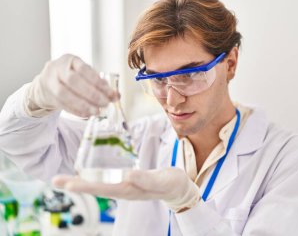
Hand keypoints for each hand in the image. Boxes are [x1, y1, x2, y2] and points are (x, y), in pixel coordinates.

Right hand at [27, 54, 118, 116]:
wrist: (47, 82)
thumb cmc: (72, 77)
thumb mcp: (86, 75)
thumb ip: (101, 84)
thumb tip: (117, 95)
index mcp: (70, 60)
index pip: (84, 69)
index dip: (97, 81)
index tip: (109, 92)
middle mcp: (58, 68)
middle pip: (73, 81)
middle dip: (91, 94)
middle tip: (105, 103)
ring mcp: (50, 82)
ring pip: (64, 94)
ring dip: (83, 104)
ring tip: (97, 111)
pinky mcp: (49, 96)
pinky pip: (62, 105)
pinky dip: (76, 111)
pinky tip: (87, 114)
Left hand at [52, 168, 200, 212]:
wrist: (177, 188)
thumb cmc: (170, 183)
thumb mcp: (160, 180)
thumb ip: (145, 179)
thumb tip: (128, 175)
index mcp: (129, 189)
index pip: (102, 188)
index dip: (84, 186)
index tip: (67, 184)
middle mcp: (123, 189)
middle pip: (95, 188)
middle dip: (75, 185)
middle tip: (55, 181)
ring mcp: (124, 185)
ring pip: (98, 184)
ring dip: (81, 181)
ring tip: (64, 179)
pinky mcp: (127, 180)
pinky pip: (107, 179)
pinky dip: (94, 176)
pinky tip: (87, 172)